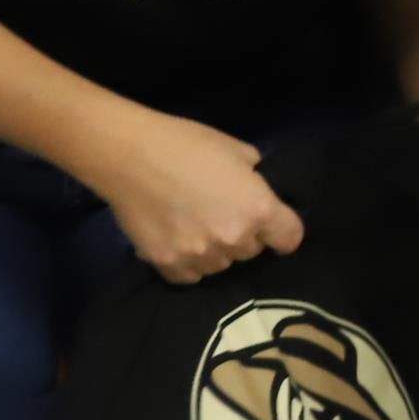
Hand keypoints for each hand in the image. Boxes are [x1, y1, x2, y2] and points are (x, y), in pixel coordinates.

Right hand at [80, 107, 305, 282]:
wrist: (129, 155)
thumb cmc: (188, 144)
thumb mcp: (238, 151)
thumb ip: (254, 177)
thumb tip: (255, 187)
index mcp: (259, 209)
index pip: (289, 238)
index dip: (283, 231)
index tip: (273, 227)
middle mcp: (234, 238)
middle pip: (252, 251)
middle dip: (244, 236)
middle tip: (223, 215)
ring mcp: (199, 254)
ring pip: (221, 264)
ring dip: (216, 251)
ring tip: (197, 227)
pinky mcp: (167, 264)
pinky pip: (190, 275)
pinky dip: (189, 263)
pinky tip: (179, 242)